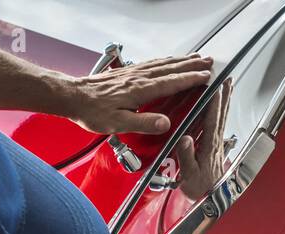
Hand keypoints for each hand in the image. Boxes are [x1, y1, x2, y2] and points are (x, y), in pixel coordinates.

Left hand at [62, 55, 213, 135]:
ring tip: (197, 58)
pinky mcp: (128, 72)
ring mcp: (133, 73)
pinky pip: (152, 63)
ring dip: (181, 61)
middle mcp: (139, 77)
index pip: (171, 82)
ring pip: (163, 63)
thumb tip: (166, 123)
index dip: (190, 79)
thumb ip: (143, 123)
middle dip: (192, 65)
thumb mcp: (118, 124)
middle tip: (210, 62)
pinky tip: (170, 61)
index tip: (206, 77)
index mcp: (140, 90)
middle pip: (171, 68)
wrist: (73, 97)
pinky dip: (166, 61)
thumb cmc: (93, 112)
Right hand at [174, 77, 233, 200]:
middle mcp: (215, 143)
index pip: (212, 121)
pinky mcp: (215, 146)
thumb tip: (185, 138)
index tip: (215, 87)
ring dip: (226, 100)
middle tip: (226, 77)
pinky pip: (219, 123)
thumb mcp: (188, 175)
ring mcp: (217, 144)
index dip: (214, 104)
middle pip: (221, 114)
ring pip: (223, 117)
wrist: (208, 200)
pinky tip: (220, 104)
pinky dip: (221, 110)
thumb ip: (186, 156)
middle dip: (224, 95)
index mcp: (208, 147)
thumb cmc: (198, 189)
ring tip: (228, 84)